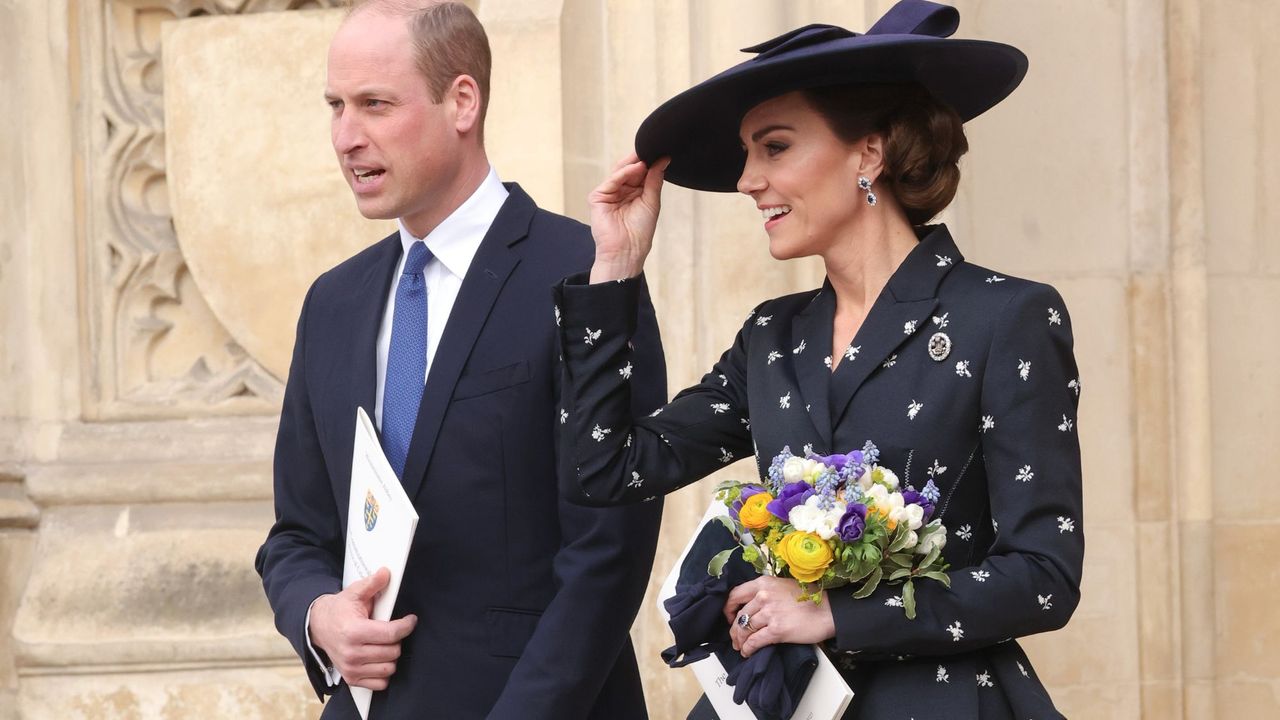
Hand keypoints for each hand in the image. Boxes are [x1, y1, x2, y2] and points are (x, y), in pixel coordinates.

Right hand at [309, 567, 417, 689]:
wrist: (318, 627)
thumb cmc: (340, 610)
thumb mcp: (354, 593)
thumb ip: (372, 584)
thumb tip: (386, 572)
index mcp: (354, 631)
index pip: (391, 634)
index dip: (406, 626)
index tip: (411, 620)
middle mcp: (352, 653)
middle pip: (393, 651)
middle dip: (398, 640)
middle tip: (393, 631)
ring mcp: (351, 668)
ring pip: (389, 668)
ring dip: (392, 656)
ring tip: (386, 644)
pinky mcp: (352, 679)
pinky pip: (380, 683)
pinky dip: (384, 672)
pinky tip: (380, 659)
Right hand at [587, 153, 668, 282]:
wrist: (627, 250)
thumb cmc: (640, 232)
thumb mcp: (652, 201)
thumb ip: (654, 180)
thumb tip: (664, 160)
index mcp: (633, 192)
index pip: (640, 172)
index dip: (649, 162)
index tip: (661, 151)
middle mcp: (620, 191)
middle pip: (629, 169)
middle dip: (640, 159)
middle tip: (654, 148)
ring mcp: (608, 193)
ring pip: (620, 171)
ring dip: (634, 164)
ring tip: (647, 158)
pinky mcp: (598, 197)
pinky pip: (612, 180)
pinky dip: (624, 173)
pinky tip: (636, 168)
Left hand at [723, 576, 835, 656]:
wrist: (829, 611)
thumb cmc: (809, 598)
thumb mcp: (783, 586)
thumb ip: (766, 591)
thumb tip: (752, 604)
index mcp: (763, 583)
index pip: (734, 595)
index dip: (728, 609)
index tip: (730, 617)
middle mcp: (763, 596)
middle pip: (739, 616)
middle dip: (734, 630)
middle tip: (735, 638)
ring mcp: (769, 613)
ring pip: (744, 629)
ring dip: (740, 641)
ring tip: (741, 647)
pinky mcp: (777, 630)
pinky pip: (754, 641)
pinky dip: (748, 649)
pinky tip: (748, 652)